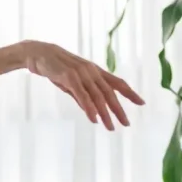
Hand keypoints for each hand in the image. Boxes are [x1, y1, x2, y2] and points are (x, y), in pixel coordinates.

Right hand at [21, 41, 143, 129]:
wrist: (40, 54)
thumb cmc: (57, 69)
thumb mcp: (73, 83)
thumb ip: (84, 96)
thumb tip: (94, 112)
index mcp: (95, 71)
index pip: (117, 83)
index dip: (130, 93)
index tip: (142, 103)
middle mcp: (92, 72)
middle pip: (110, 93)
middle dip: (119, 110)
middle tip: (126, 124)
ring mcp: (81, 74)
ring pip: (97, 97)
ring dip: (105, 113)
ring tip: (110, 127)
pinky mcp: (70, 78)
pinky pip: (82, 96)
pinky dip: (89, 108)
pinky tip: (94, 119)